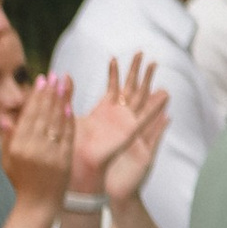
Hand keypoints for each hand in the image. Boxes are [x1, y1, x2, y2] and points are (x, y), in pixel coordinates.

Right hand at [0, 75, 73, 217]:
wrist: (39, 204)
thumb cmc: (22, 180)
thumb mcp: (8, 160)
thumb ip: (8, 138)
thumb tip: (4, 117)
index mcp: (18, 146)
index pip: (29, 115)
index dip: (36, 96)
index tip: (41, 80)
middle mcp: (33, 148)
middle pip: (43, 114)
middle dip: (49, 92)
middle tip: (55, 75)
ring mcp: (51, 154)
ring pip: (56, 121)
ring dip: (61, 100)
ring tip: (64, 83)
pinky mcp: (65, 159)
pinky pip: (67, 135)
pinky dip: (68, 120)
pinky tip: (69, 106)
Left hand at [73, 55, 164, 196]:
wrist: (85, 173)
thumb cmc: (77, 150)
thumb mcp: (70, 120)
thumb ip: (68, 99)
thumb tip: (62, 79)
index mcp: (106, 112)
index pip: (114, 87)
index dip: (115, 73)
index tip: (113, 57)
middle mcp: (120, 117)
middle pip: (133, 89)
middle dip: (138, 72)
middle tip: (142, 54)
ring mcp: (129, 127)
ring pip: (144, 102)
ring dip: (151, 87)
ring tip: (157, 70)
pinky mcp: (135, 139)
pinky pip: (150, 126)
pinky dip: (157, 114)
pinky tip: (164, 102)